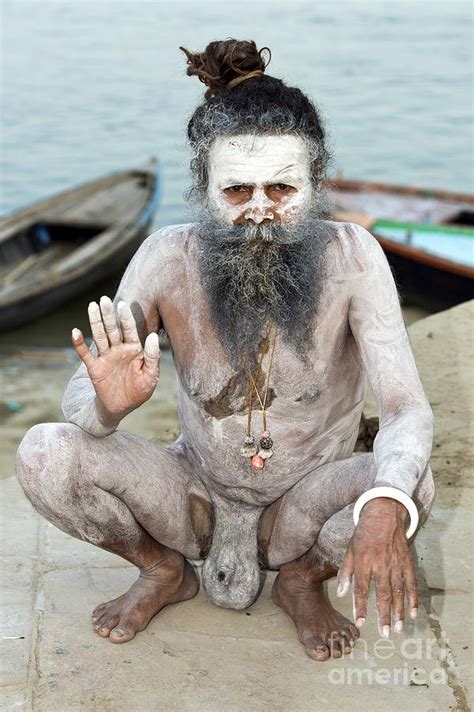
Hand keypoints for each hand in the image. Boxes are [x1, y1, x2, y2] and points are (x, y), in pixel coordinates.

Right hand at [71, 295, 159, 423]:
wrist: (122, 408)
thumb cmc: (139, 391)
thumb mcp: (151, 375)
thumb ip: (152, 356)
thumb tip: (152, 336)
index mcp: (134, 349)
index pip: (129, 330)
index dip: (126, 318)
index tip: (123, 305)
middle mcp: (119, 350)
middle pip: (112, 329)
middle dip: (108, 315)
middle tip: (103, 299)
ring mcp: (106, 357)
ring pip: (99, 336)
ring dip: (95, 322)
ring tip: (92, 306)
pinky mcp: (95, 367)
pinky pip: (86, 354)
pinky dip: (79, 344)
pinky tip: (75, 331)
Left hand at [336, 497, 417, 636]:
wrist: (383, 516)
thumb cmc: (363, 535)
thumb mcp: (349, 550)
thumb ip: (345, 573)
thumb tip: (340, 594)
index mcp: (364, 562)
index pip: (361, 589)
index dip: (360, 607)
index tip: (360, 623)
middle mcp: (380, 565)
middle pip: (383, 595)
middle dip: (384, 615)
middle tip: (385, 633)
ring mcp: (396, 564)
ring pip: (398, 592)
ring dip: (398, 612)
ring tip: (398, 628)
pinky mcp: (407, 563)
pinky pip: (411, 584)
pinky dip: (413, 599)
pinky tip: (413, 613)